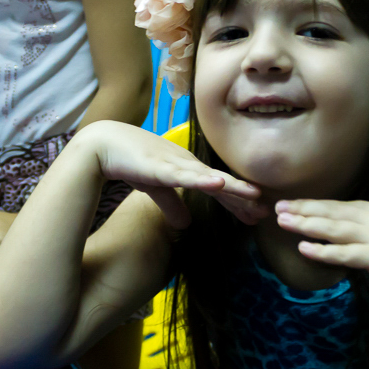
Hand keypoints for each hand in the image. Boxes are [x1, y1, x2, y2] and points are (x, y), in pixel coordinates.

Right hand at [81, 121, 266, 227]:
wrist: (102, 144)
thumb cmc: (130, 161)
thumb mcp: (156, 188)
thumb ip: (172, 204)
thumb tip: (186, 224)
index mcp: (189, 170)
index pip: (219, 188)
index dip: (237, 202)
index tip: (257, 216)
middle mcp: (188, 165)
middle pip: (221, 184)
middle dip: (243, 199)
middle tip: (266, 213)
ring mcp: (176, 164)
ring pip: (209, 178)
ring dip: (232, 187)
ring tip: (254, 195)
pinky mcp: (160, 167)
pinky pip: (184, 175)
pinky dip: (201, 180)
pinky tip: (218, 183)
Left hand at [275, 199, 368, 283]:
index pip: (346, 206)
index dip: (320, 204)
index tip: (299, 202)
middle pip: (333, 212)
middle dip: (305, 209)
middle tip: (278, 206)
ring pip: (332, 228)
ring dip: (305, 224)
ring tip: (281, 220)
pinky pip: (344, 254)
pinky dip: (322, 251)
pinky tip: (303, 248)